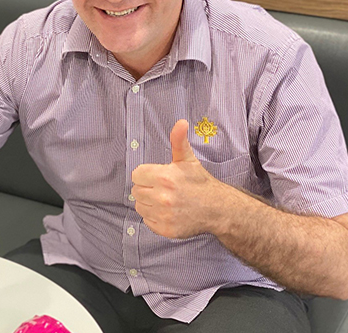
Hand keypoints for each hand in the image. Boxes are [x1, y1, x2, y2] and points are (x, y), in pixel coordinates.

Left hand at [131, 119, 231, 238]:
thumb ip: (178, 141)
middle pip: (136, 191)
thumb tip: (180, 122)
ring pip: (139, 206)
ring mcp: (164, 215)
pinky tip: (166, 212)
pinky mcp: (166, 229)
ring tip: (164, 200)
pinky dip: (154, 217)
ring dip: (148, 203)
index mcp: (164, 177)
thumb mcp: (188, 159)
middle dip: (146, 188)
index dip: (145, 175)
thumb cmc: (199, 182)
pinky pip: (147, 221)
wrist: (217, 208)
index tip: (157, 177)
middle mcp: (162, 197)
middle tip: (162, 189)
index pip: (136, 175)